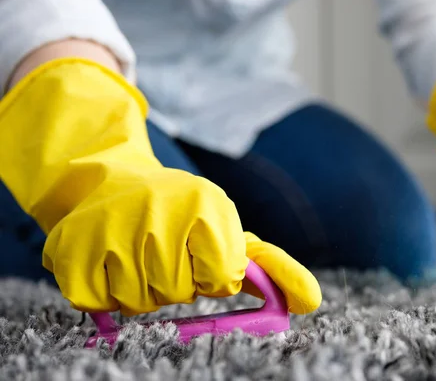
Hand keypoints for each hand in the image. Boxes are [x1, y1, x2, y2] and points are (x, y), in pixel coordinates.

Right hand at [0, 58, 320, 315]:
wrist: (110, 184)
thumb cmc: (179, 215)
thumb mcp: (226, 228)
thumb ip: (272, 267)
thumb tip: (311, 302)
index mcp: (206, 205)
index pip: (224, 278)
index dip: (213, 274)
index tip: (200, 250)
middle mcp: (159, 211)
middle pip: (180, 292)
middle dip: (177, 281)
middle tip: (163, 249)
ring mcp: (112, 229)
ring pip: (142, 301)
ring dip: (142, 287)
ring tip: (136, 251)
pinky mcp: (72, 251)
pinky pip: (100, 303)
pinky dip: (106, 290)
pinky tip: (108, 258)